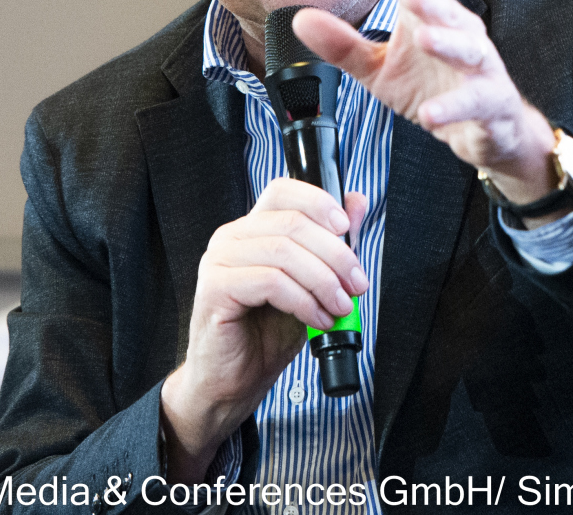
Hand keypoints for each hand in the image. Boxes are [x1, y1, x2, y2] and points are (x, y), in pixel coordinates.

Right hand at [159, 180, 368, 481]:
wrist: (234, 381)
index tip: (348, 229)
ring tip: (341, 307)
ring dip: (323, 281)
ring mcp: (219, 261)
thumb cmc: (265, 334)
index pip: (284, 191)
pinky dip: (304, 301)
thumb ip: (329, 244)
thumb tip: (357, 203)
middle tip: (357, 283)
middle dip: (336, 254)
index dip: (319, 203)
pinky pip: (270, 282)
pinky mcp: (215, 289)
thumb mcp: (310, 284)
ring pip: (284, 251)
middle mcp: (231, 238)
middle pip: (292, 223)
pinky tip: (317, 318)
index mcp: (252, 230)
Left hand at [293, 0, 563, 221]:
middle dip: (432, 2)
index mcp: (434, 23)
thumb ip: (344, 47)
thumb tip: (301, 19)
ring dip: (449, 43)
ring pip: (472, 51)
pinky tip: (430, 113)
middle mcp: (462, 39)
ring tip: (425, 38)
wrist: (485, 132)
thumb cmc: (433, 89)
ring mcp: (481, 72)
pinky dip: (454, 107)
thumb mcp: (380, 70)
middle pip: (450, 14)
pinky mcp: (492, 105)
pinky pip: (476, 102)